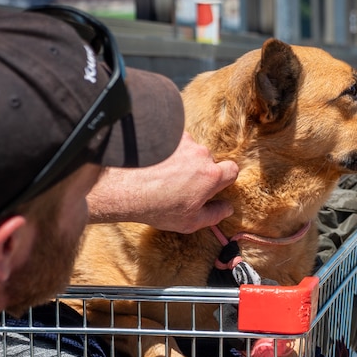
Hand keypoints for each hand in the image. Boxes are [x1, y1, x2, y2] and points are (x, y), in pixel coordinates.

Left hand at [87, 132, 238, 232]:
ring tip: (163, 174)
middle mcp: (201, 155)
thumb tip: (227, 208)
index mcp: (211, 176)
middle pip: (209, 160)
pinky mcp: (167, 134)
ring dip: (182, 159)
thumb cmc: (157, 207)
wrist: (124, 187)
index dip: (224, 178)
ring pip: (190, 150)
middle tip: (180, 185)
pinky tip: (155, 163)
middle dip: (198, 170)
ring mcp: (183, 142)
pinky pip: (173, 141)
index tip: (212, 185)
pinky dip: (167, 149)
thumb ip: (214, 215)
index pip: (232, 170)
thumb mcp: (190, 222)